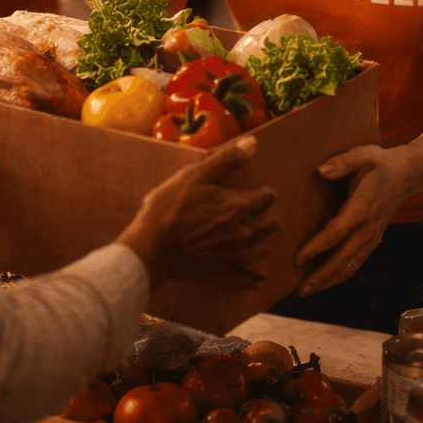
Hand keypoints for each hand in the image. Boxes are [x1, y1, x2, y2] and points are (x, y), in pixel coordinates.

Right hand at [117, 135, 278, 290]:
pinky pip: (246, 275)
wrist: (152, 247)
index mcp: (238, 207)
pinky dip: (255, 276)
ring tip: (264, 237)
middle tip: (270, 214)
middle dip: (269, 217)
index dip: (266, 193)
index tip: (266, 192)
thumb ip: (227, 160)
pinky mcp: (221, 270)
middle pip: (267, 225)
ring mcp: (233, 254)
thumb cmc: (171, 207)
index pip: (265, 198)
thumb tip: (253, 143)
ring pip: (259, 248)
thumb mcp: (196, 175)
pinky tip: (259, 279)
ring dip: (264, 241)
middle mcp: (242, 232)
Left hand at [293, 144, 414, 296]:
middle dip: (320, 276)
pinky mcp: (373, 239)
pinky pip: (356, 262)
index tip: (297, 259)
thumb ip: (341, 163)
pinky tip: (325, 281)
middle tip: (299, 290)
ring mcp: (372, 236)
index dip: (316, 248)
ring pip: (350, 266)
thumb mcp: (362, 154)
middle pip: (342, 259)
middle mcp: (368, 228)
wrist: (408, 174)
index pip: (336, 233)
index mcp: (362, 208)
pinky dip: (340, 275)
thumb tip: (320, 171)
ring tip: (306, 291)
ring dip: (329, 281)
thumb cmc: (380, 162)